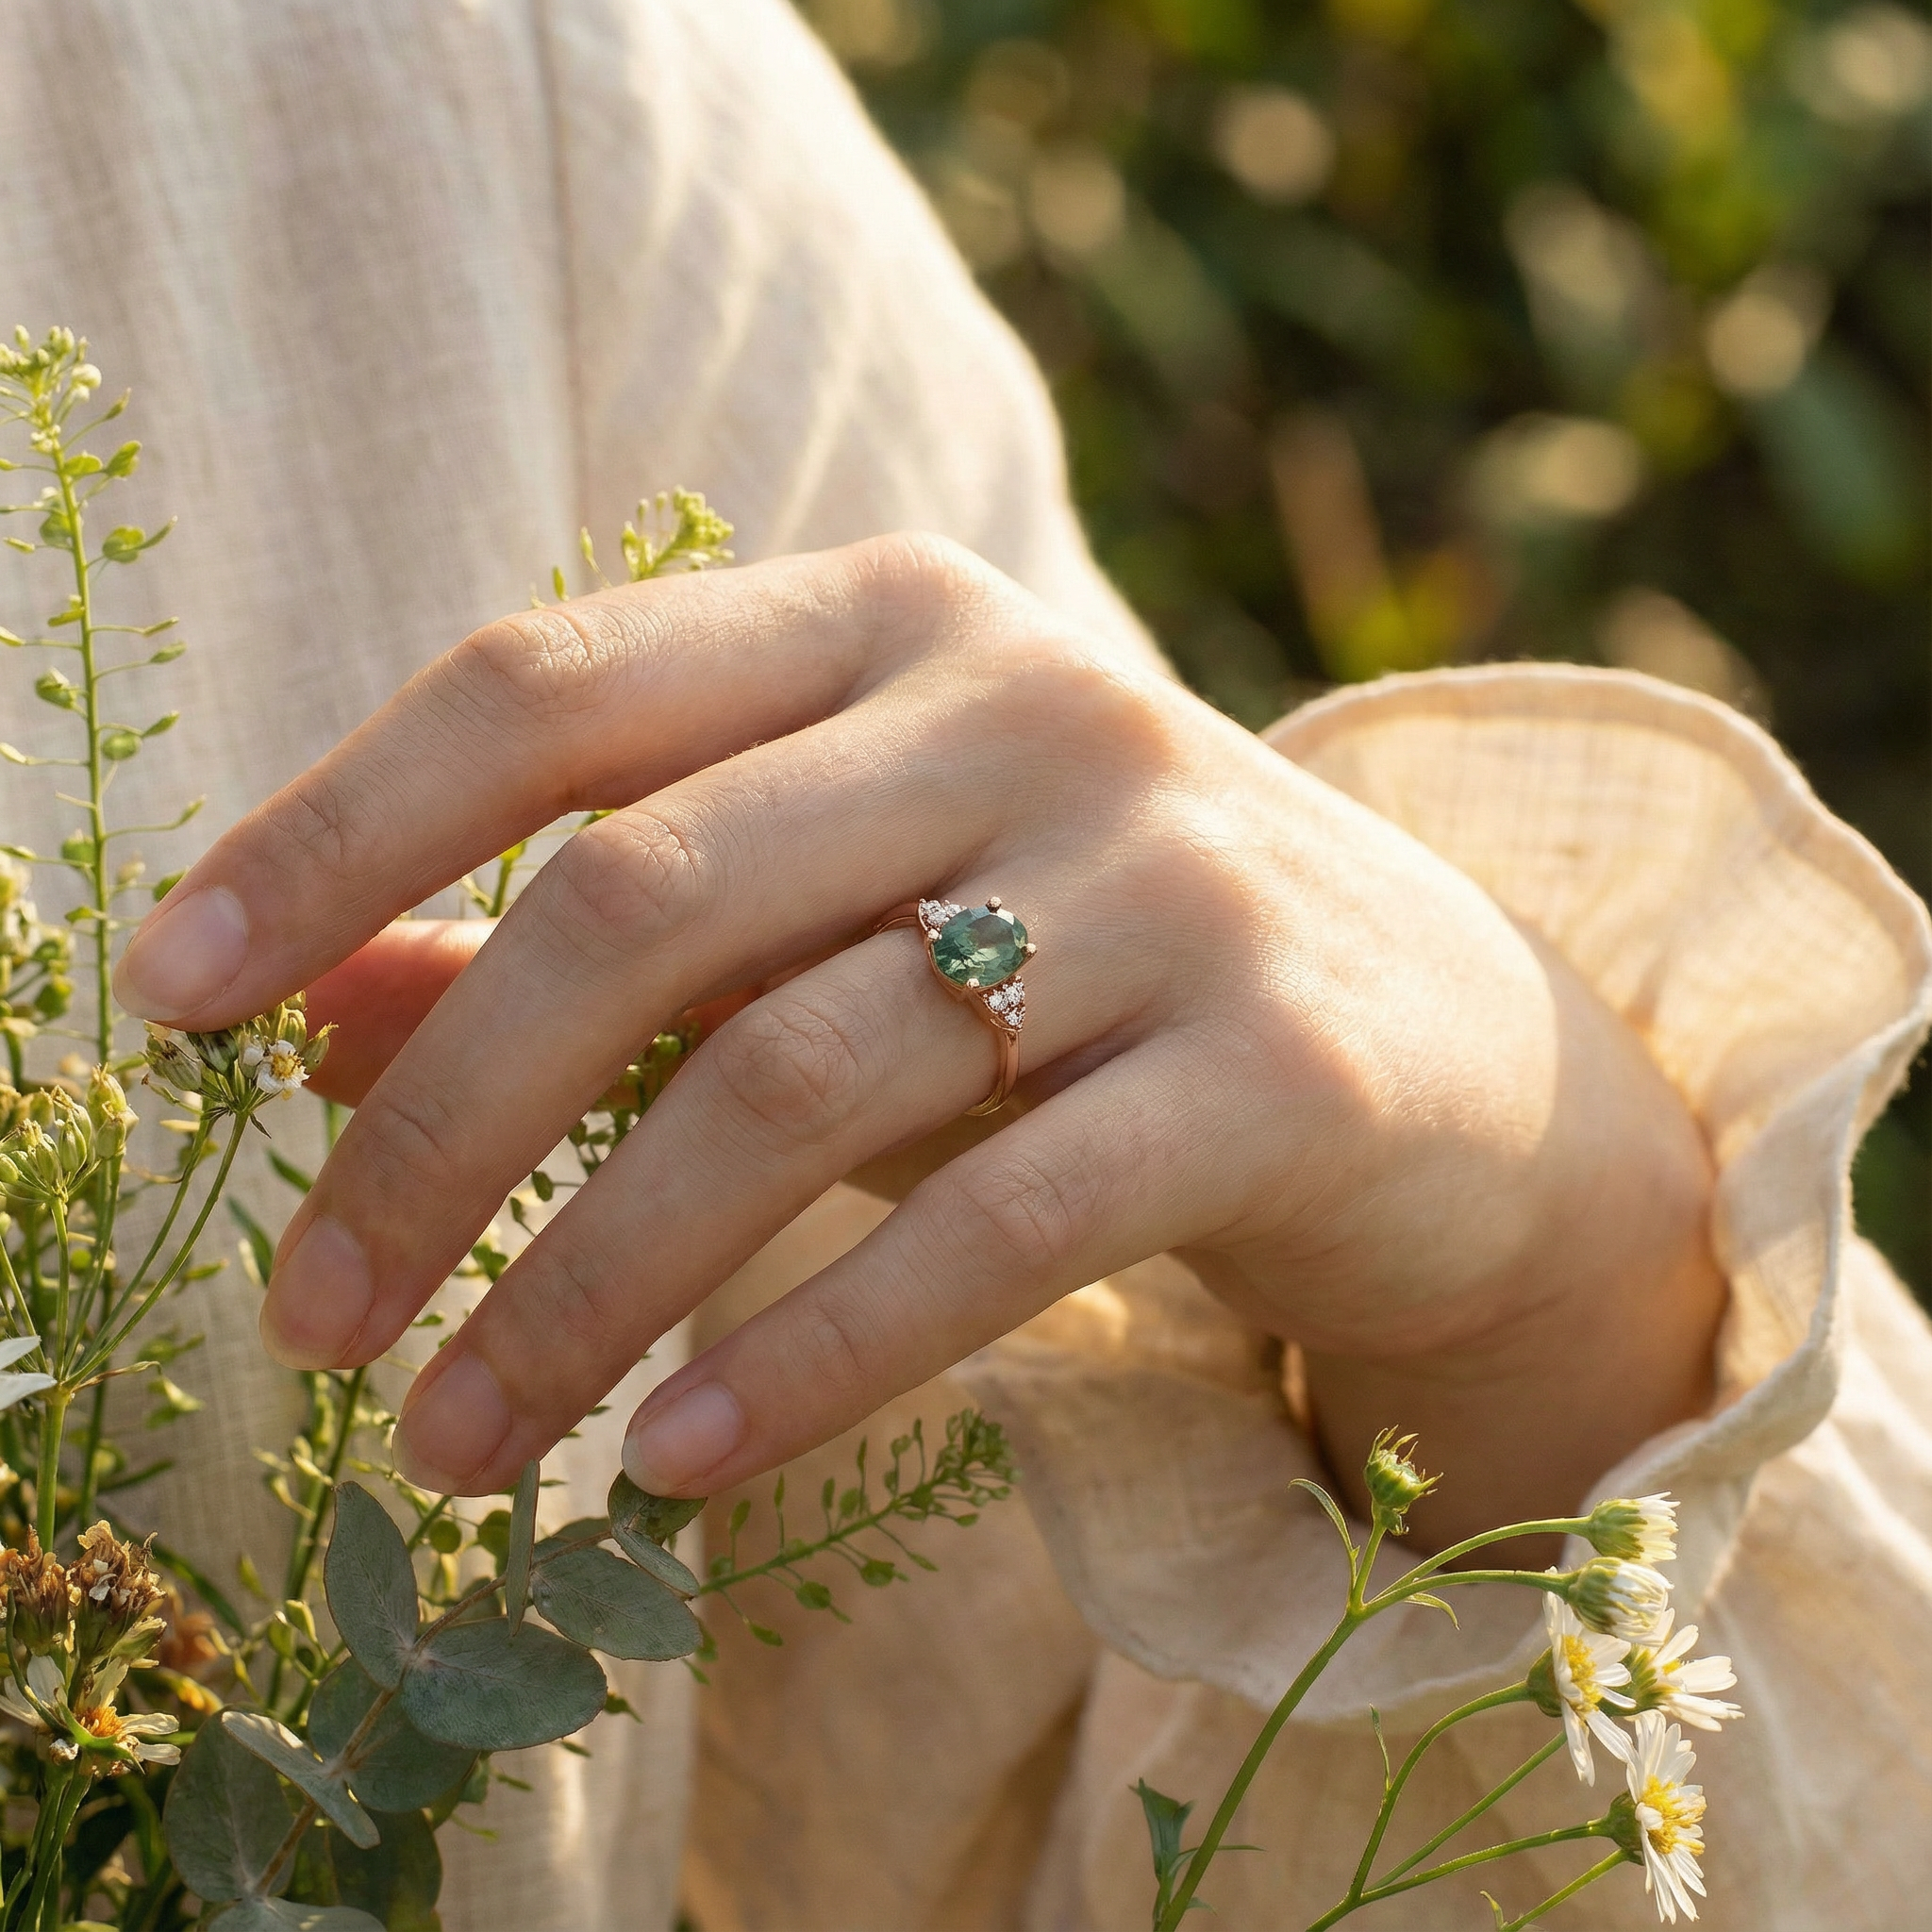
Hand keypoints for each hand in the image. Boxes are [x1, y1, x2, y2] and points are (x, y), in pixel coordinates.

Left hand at [112, 537, 1721, 1538]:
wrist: (1443, 1041)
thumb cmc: (1088, 958)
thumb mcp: (844, 903)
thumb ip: (601, 928)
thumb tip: (312, 1009)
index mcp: (891, 614)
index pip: (550, 687)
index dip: (331, 834)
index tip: (168, 1005)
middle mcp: (1031, 704)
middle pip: (648, 897)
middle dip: (437, 1124)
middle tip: (312, 1319)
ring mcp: (1170, 877)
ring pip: (803, 1078)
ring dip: (591, 1281)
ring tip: (455, 1442)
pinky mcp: (1279, 1064)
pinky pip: (996, 1225)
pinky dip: (813, 1350)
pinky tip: (679, 1461)